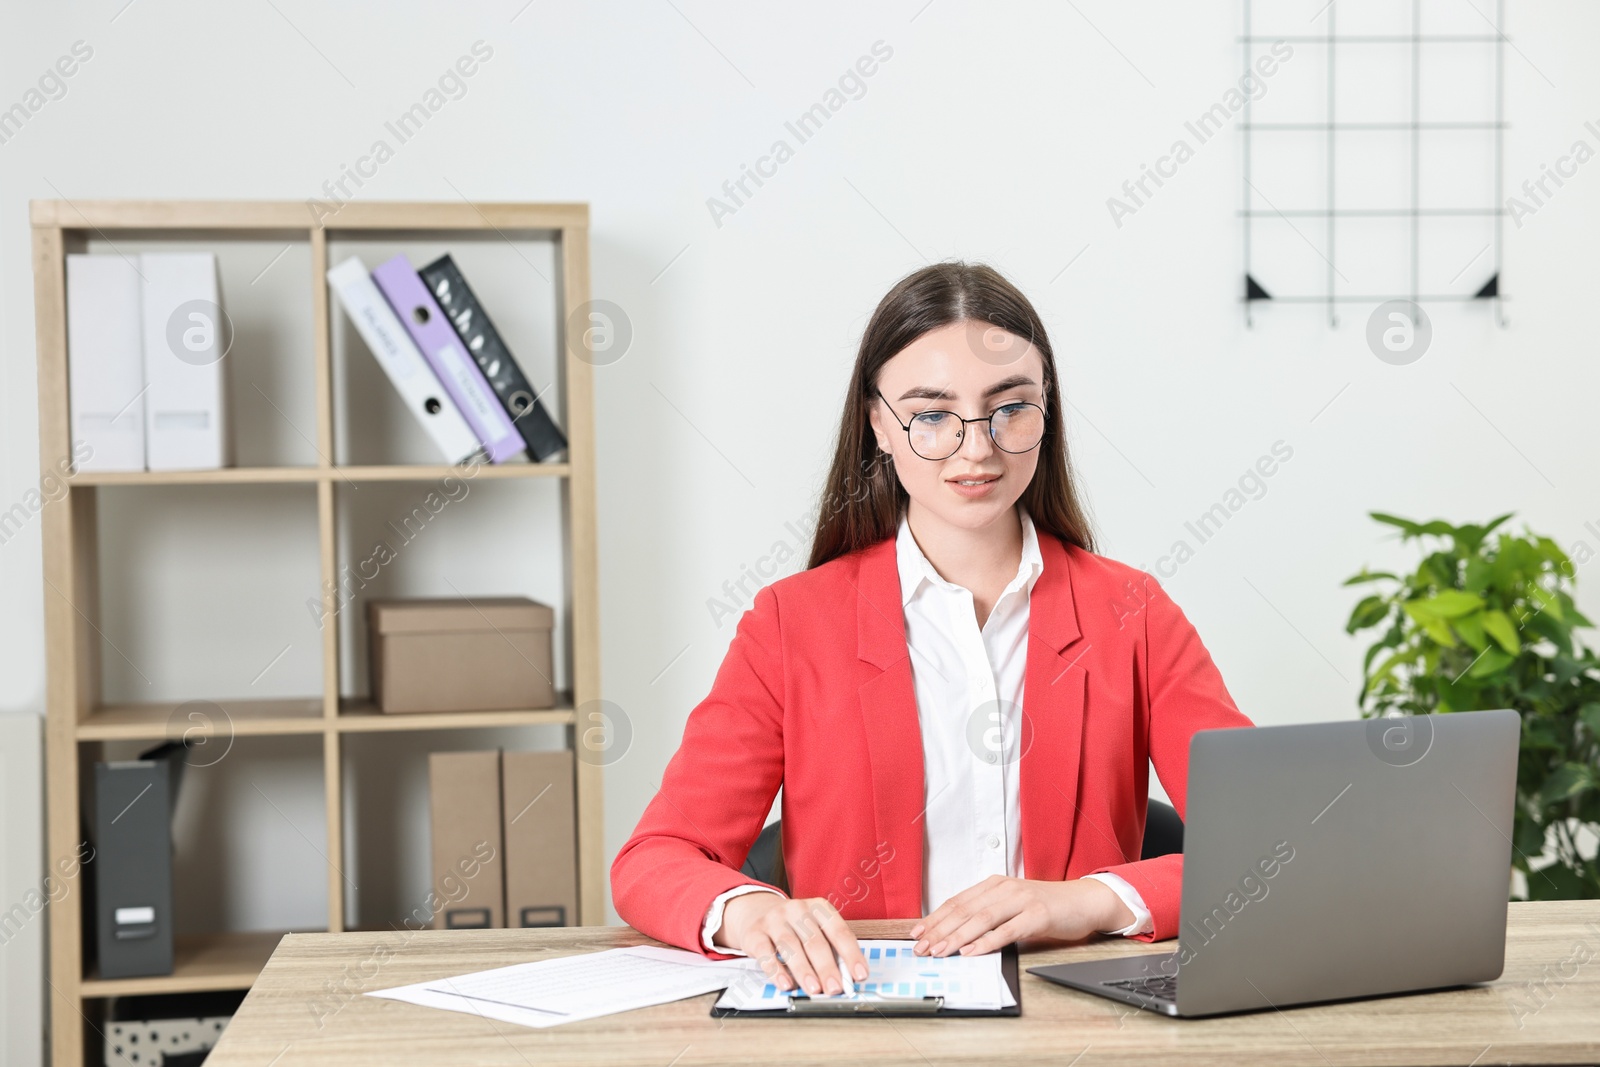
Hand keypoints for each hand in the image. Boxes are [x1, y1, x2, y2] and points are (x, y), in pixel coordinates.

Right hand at [719, 893, 869, 996]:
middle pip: (815, 940)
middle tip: (835, 988)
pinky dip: (776, 971)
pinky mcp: (755, 933)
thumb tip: (845, 979)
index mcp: (819, 907)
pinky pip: (765, 953)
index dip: (851, 954)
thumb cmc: (795, 927)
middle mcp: (797, 909)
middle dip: (827, 967)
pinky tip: (786, 984)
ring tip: (814, 989)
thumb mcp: (815, 930)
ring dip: (804, 970)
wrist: (756, 912)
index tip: (859, 975)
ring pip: (791, 946)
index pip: (840, 931)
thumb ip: (830, 951)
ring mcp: (774, 920)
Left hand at [908, 876, 1133, 957]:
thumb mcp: (1011, 905)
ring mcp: (1021, 900)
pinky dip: (987, 942)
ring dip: (957, 937)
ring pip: (981, 919)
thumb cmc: (1046, 906)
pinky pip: (1007, 930)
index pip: (956, 902)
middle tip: (921, 947)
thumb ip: (987, 914)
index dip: (934, 918)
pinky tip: (972, 951)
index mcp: (994, 884)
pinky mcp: (1037, 915)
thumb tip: (955, 934)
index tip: (916, 934)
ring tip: (940, 951)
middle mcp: (1005, 888)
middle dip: (939, 930)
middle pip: (964, 910)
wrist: (1083, 901)